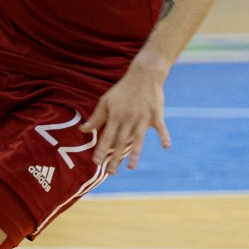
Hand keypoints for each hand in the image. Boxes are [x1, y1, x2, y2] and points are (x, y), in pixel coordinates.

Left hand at [79, 59, 169, 174]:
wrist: (143, 75)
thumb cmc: (123, 90)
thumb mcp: (106, 101)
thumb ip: (96, 117)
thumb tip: (83, 129)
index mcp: (115, 116)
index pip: (106, 136)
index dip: (101, 149)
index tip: (95, 162)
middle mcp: (128, 119)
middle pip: (120, 142)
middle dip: (114, 158)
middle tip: (110, 173)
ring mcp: (142, 118)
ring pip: (137, 139)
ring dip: (134, 154)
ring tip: (130, 167)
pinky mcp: (156, 115)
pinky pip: (160, 128)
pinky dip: (164, 136)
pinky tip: (166, 146)